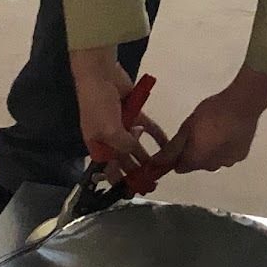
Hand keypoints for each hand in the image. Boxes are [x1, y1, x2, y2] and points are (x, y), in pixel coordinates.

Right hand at [68, 46, 166, 178]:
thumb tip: (135, 152)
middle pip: (124, 160)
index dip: (119, 181)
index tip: (133, 191)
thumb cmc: (98, 105)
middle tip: (153, 185)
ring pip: (136, 145)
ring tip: (163, 169)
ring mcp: (121, 126)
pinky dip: (156, 136)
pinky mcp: (134, 113)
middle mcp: (109, 139)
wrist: (100, 74)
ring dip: (148, 157)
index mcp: (97, 146)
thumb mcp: (109, 130)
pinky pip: (147, 128)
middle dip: (137, 172)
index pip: (108, 169)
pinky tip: (168, 144)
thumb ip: (124, 145)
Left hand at [166, 69, 266, 173]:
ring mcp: (229, 162)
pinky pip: (227, 156)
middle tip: (198, 133)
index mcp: (196, 160)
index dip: (177, 158)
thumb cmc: (211, 112)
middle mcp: (212, 167)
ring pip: (213, 161)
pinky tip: (228, 134)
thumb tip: (158, 162)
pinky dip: (225, 148)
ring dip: (211, 152)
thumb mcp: (187, 126)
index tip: (179, 144)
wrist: (243, 104)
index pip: (181, 168)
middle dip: (195, 153)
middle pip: (198, 165)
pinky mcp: (241, 155)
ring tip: (215, 131)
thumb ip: (173, 147)